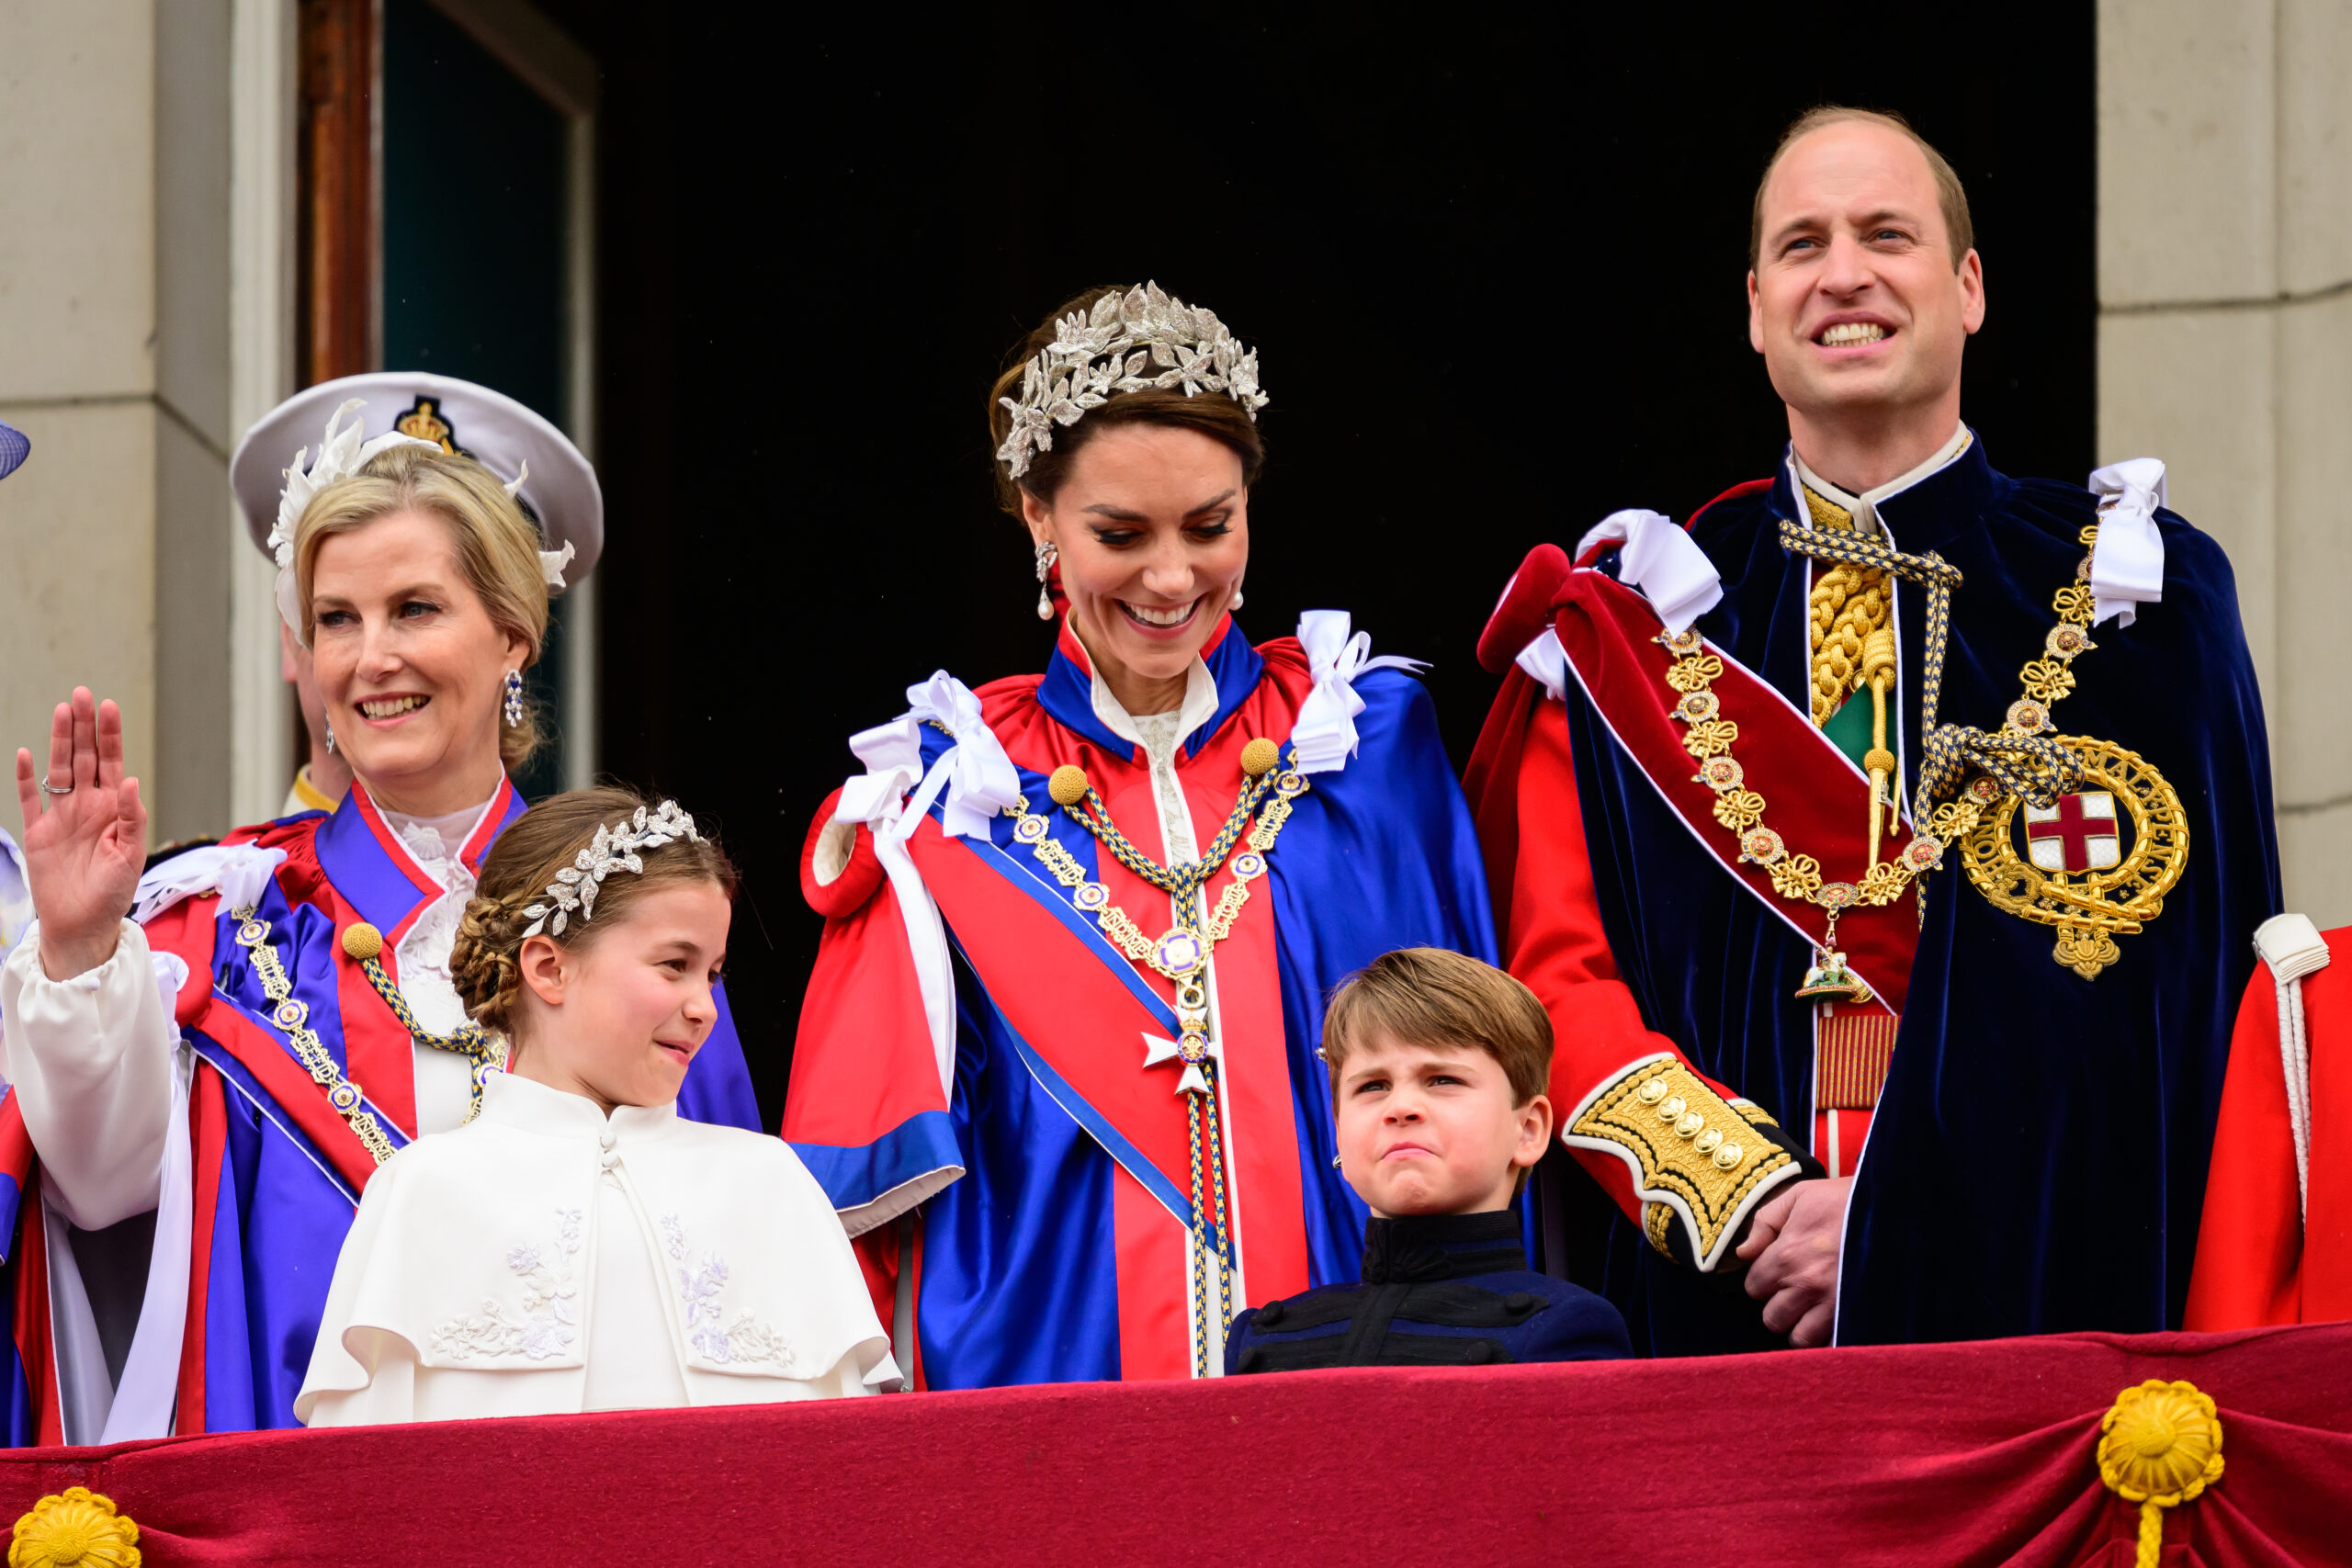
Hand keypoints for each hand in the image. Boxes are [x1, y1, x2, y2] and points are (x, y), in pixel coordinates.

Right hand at [15, 688, 145, 978]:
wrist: (83, 924)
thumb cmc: (114, 892)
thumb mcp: (132, 855)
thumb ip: (133, 818)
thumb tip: (132, 782)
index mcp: (115, 808)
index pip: (113, 762)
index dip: (110, 735)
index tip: (108, 706)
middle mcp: (88, 806)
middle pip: (85, 757)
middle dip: (84, 726)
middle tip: (82, 694)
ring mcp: (62, 816)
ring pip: (60, 769)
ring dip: (60, 741)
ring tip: (62, 710)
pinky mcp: (38, 832)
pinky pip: (30, 799)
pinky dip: (27, 777)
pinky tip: (24, 753)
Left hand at [1735, 1174, 1851, 1347]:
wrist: (1895, 1206)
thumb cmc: (1844, 1200)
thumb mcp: (1799, 1196)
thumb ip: (1764, 1222)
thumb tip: (1743, 1252)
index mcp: (1786, 1255)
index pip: (1754, 1288)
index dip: (1762, 1281)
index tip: (1776, 1272)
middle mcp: (1806, 1284)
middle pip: (1773, 1319)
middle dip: (1779, 1307)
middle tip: (1793, 1293)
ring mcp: (1834, 1303)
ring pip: (1801, 1339)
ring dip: (1802, 1327)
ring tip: (1810, 1310)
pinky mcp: (1858, 1313)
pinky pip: (1833, 1344)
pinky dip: (1828, 1337)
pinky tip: (1831, 1320)